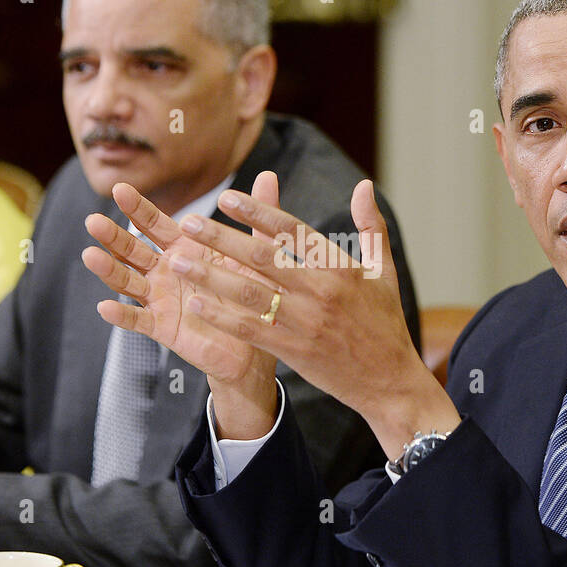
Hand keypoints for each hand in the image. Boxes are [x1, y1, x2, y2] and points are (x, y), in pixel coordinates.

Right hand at [82, 172, 281, 437]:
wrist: (259, 339)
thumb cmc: (255, 292)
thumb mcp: (257, 252)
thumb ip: (257, 216)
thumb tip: (269, 174)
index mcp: (184, 248)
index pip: (154, 224)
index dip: (137, 207)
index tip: (120, 189)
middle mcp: (166, 271)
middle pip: (132, 249)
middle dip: (112, 236)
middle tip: (93, 221)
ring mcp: (160, 298)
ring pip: (127, 282)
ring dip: (108, 269)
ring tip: (90, 255)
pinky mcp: (163, 327)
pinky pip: (138, 320)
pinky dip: (121, 315)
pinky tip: (105, 306)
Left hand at [170, 178, 460, 457]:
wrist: (389, 380)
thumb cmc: (386, 323)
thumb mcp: (385, 271)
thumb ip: (372, 227)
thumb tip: (363, 185)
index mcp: (340, 267)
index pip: (291, 230)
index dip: (257, 211)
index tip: (227, 197)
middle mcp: (320, 291)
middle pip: (261, 257)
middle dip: (221, 238)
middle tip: (188, 222)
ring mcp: (305, 322)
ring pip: (249, 292)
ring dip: (210, 275)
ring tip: (178, 261)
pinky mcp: (293, 350)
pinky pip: (250, 329)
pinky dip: (222, 317)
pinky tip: (196, 305)